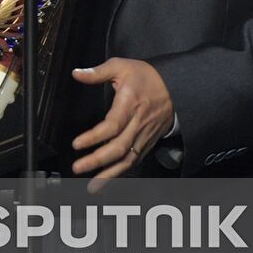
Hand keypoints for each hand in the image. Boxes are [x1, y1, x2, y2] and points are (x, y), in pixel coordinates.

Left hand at [71, 57, 173, 189]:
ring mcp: (144, 135)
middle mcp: (138, 123)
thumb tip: (77, 74)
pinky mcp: (147, 143)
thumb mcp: (121, 66)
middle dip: (97, 161)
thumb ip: (97, 72)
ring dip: (109, 174)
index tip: (77, 144)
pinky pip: (134, 160)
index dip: (94, 137)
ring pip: (127, 159)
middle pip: (119, 148)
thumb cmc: (146, 77)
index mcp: (130, 104)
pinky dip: (121, 172)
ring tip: (92, 185)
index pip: (112, 126)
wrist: (175, 87)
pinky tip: (108, 179)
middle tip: (78, 167)